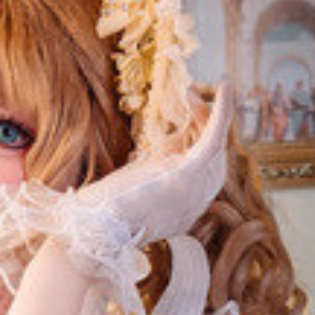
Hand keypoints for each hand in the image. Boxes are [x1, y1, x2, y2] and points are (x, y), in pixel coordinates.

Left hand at [71, 85, 232, 248]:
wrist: (89, 228)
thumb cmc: (101, 208)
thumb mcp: (136, 186)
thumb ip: (156, 171)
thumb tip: (173, 148)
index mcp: (181, 213)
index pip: (203, 174)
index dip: (198, 141)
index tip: (185, 119)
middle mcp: (193, 208)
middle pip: (215, 161)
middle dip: (205, 125)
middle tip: (190, 96)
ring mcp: (192, 196)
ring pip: (216, 149)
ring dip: (207, 116)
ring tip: (191, 92)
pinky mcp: (185, 178)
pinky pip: (213, 142)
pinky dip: (221, 112)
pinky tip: (225, 86)